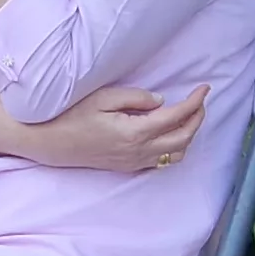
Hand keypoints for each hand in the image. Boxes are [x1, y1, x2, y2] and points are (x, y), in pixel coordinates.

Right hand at [16, 84, 210, 172]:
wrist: (49, 142)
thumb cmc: (71, 116)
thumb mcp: (102, 97)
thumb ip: (135, 98)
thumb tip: (160, 101)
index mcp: (134, 132)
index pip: (176, 117)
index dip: (195, 102)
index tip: (205, 88)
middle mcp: (139, 151)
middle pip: (183, 138)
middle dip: (198, 118)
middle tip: (201, 100)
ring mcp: (134, 162)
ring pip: (176, 154)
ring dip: (188, 135)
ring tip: (189, 116)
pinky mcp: (127, 166)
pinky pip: (161, 161)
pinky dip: (174, 147)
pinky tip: (170, 133)